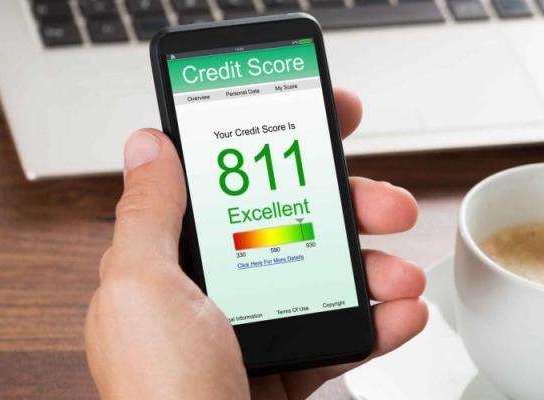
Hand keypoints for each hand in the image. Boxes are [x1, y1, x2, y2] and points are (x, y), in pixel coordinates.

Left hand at [85, 88, 427, 399]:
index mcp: (169, 264)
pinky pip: (342, 337)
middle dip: (350, 209)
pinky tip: (402, 315)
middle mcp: (211, 293)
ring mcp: (252, 333)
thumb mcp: (140, 287)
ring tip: (403, 273)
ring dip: (377, 269)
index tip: (329, 124)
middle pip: (293, 227)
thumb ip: (148, 213)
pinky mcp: (287, 372)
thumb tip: (150, 145)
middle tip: (387, 204)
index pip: (228, 184)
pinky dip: (379, 325)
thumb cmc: (157, 395)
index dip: (279, 147)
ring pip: (327, 279)